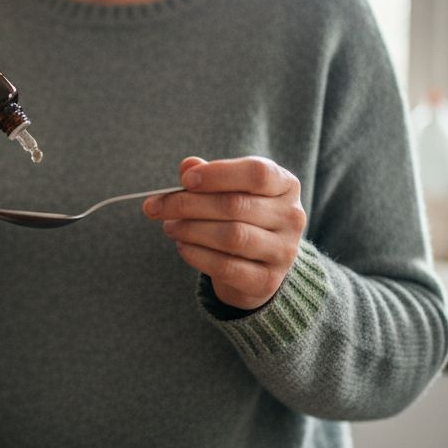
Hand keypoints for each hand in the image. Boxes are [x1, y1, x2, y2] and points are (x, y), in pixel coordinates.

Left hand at [143, 156, 306, 310]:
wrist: (258, 266)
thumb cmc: (240, 218)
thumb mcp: (229, 191)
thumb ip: (210, 176)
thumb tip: (187, 166)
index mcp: (286, 185)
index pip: (257, 173)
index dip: (218, 174)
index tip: (185, 180)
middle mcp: (292, 217)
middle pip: (235, 205)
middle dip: (188, 204)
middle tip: (156, 207)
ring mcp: (283, 251)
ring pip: (231, 236)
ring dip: (191, 229)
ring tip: (169, 226)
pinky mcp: (267, 280)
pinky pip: (226, 266)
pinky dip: (197, 254)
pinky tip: (182, 246)